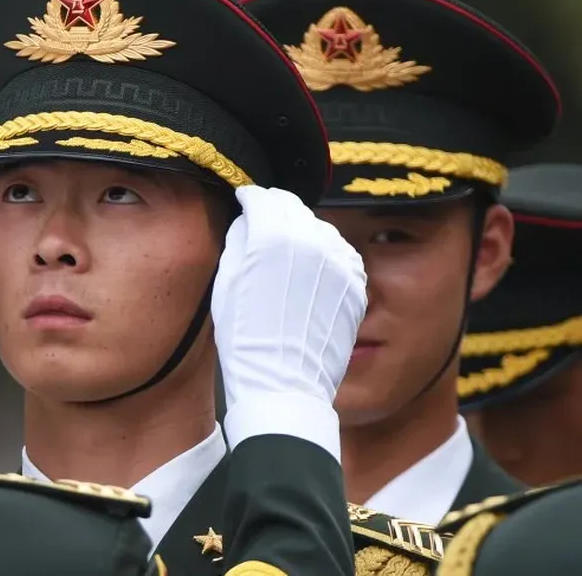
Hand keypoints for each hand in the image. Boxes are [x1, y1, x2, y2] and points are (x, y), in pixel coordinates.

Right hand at [212, 185, 366, 458]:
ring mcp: (341, 262)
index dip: (249, 198)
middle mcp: (314, 240)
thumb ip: (238, 239)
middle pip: (293, 208)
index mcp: (274, 235)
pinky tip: (309, 274)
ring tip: (286, 253)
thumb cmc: (244, 339)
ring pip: (320, 229)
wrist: (284, 385)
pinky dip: (324, 256)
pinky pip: (340, 256)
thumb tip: (248, 220)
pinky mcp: (356, 284)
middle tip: (261, 222)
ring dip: (302, 232)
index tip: (244, 201)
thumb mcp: (226, 281)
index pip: (263, 197)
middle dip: (275, 211)